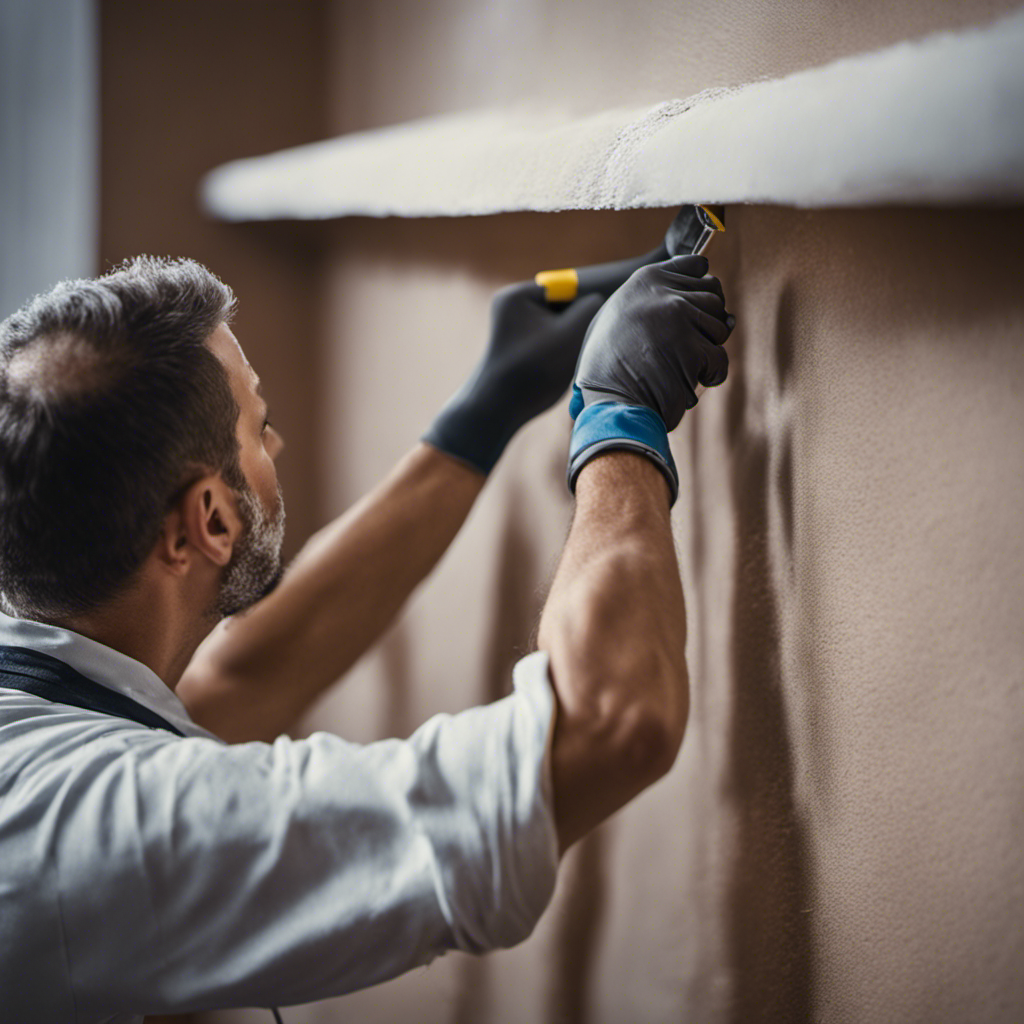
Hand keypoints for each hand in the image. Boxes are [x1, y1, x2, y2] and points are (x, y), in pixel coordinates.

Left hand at [423, 282, 603, 474]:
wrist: (499, 409)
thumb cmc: (534, 369)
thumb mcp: (571, 333)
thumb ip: (590, 307)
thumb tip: (598, 299)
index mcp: (519, 295)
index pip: (567, 288)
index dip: (584, 306)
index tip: (594, 325)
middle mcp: (512, 307)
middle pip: (561, 307)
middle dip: (575, 325)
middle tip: (580, 345)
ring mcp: (513, 329)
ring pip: (557, 327)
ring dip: (568, 340)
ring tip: (567, 358)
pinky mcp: (519, 348)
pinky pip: (549, 342)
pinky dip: (558, 353)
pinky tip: (557, 368)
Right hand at [566, 254, 733, 503]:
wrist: (609, 401)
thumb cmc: (613, 364)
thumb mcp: (621, 314)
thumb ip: (658, 297)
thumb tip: (714, 286)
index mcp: (645, 280)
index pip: (697, 266)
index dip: (700, 290)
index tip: (692, 310)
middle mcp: (664, 294)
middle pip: (714, 297)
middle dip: (707, 322)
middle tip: (684, 345)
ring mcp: (680, 319)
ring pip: (721, 327)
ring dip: (707, 349)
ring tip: (679, 364)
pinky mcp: (693, 349)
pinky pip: (720, 358)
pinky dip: (710, 374)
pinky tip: (689, 380)